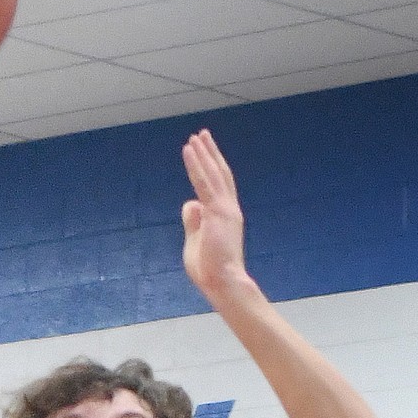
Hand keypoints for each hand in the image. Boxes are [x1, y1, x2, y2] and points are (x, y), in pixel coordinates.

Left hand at [181, 130, 248, 307]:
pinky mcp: (217, 211)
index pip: (219, 186)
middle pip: (220, 173)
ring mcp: (225, 209)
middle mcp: (229, 209)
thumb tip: (190, 203)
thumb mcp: (195, 241)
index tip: (204, 152)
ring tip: (194, 136)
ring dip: (203, 153)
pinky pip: (204, 182)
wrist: (224, 283)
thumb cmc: (210, 270)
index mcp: (226, 216)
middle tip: (202, 134)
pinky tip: (189, 150)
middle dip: (210, 153)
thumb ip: (193, 222)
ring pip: (212, 173)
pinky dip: (196, 164)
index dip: (213, 167)